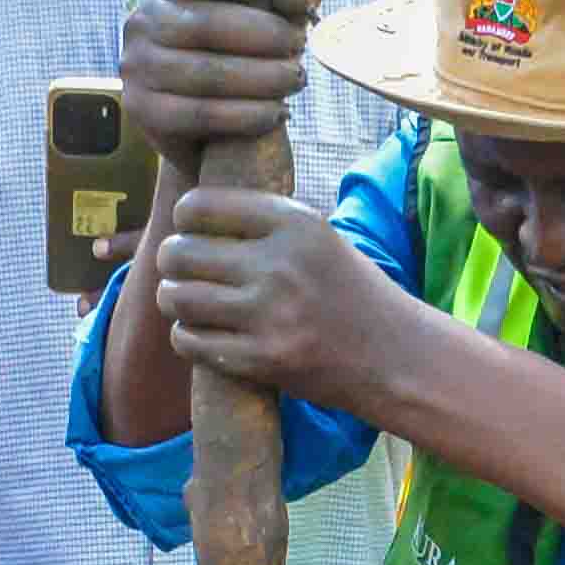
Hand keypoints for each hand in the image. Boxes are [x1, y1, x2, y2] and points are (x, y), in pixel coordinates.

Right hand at [118, 0, 322, 164]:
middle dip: (263, 35)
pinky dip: (247, 115)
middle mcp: (143, 20)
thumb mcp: (268, 16)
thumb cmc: (238, 53)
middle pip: (203, 23)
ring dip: (263, 78)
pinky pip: (200, 113)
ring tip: (295, 79)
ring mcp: (138, 65)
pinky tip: (275, 112)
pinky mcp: (143, 110)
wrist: (205, 124)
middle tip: (298, 44)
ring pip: (206, 73)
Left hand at [147, 179, 409, 408]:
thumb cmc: (349, 291)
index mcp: (294, 223)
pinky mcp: (262, 359)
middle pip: (180, 253)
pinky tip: (199, 332)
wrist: (394, 354)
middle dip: (171, 261)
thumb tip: (192, 212)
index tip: (188, 228)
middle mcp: (279, 264)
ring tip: (183, 300)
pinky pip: (190, 341)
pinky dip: (186, 336)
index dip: (184, 217)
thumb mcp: (317, 237)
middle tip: (178, 268)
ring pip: (177, 298)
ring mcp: (269, 315)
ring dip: (171, 299)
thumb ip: (264, 222)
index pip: (201, 205)